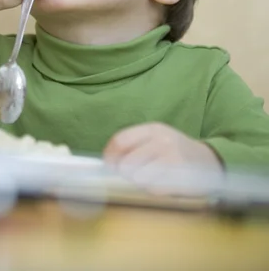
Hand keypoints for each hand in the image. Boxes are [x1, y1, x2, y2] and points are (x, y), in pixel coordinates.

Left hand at [104, 122, 223, 187]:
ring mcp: (173, 158)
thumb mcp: (156, 139)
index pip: (120, 140)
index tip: (109, 166)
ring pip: (139, 177)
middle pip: (127, 162)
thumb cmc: (176, 152)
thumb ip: (134, 145)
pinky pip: (155, 189)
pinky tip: (163, 184)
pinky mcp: (181, 177)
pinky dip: (154, 190)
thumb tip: (108, 161)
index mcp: (153, 129)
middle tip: (133, 175)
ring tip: (151, 179)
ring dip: (140, 182)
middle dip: (126, 173)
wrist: (210, 161)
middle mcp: (163, 140)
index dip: (110, 156)